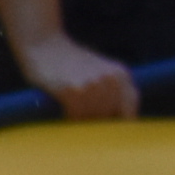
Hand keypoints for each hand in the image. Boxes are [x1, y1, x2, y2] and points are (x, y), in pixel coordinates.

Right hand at [17, 31, 137, 122]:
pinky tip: (64, 107)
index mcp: (121, 74)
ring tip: (72, 108)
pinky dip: (70, 117)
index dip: (122, 122)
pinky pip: (76, 117)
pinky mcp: (72, 91)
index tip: (113, 131)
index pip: (131, 107)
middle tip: (85, 119)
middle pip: (111, 117)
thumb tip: (121, 122)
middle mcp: (111, 80)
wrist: (43, 43)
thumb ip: (113, 90)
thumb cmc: (69, 61)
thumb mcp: (100, 70)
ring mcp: (92, 86)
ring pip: (93, 119)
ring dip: (82, 121)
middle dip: (99, 123)